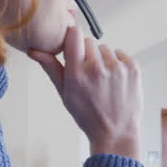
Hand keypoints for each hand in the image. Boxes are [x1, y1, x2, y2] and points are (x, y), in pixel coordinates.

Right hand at [29, 25, 141, 158]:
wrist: (116, 132)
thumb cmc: (88, 115)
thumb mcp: (65, 93)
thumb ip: (51, 67)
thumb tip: (34, 50)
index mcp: (77, 73)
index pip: (74, 34)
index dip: (72, 38)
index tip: (72, 46)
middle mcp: (97, 68)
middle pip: (89, 42)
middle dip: (87, 54)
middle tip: (89, 74)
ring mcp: (117, 68)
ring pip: (105, 48)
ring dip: (103, 59)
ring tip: (103, 80)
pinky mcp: (133, 68)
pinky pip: (120, 54)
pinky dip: (117, 63)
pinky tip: (115, 80)